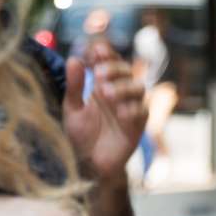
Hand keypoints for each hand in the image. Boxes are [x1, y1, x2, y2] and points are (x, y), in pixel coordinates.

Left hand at [63, 42, 146, 178]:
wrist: (90, 164)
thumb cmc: (81, 136)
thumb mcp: (72, 108)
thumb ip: (75, 85)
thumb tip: (74, 59)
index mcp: (103, 85)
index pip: (110, 61)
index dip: (106, 53)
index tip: (96, 50)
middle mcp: (120, 93)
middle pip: (127, 71)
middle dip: (114, 69)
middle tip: (98, 75)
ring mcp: (131, 109)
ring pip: (139, 88)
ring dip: (124, 88)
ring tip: (106, 95)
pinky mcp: (138, 126)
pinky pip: (143, 112)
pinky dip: (133, 110)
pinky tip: (120, 114)